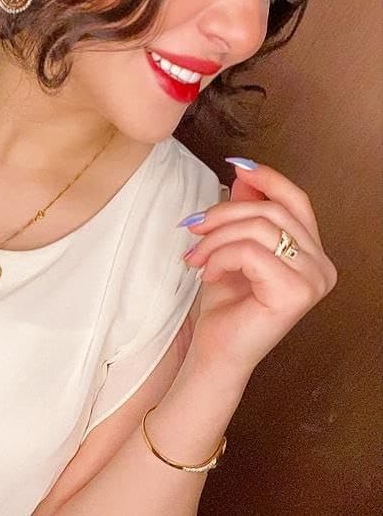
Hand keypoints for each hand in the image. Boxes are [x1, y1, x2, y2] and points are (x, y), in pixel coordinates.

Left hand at [182, 161, 337, 375]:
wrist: (216, 350)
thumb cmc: (226, 302)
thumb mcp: (232, 244)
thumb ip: (246, 210)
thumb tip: (245, 172)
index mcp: (312, 253)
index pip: (297, 201)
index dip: (268, 179)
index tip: (236, 166)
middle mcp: (322, 266)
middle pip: (272, 211)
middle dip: (224, 213)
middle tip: (193, 227)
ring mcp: (313, 281)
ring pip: (259, 228)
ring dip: (216, 238)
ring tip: (196, 256)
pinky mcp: (295, 293)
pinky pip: (250, 251)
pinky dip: (220, 256)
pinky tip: (207, 273)